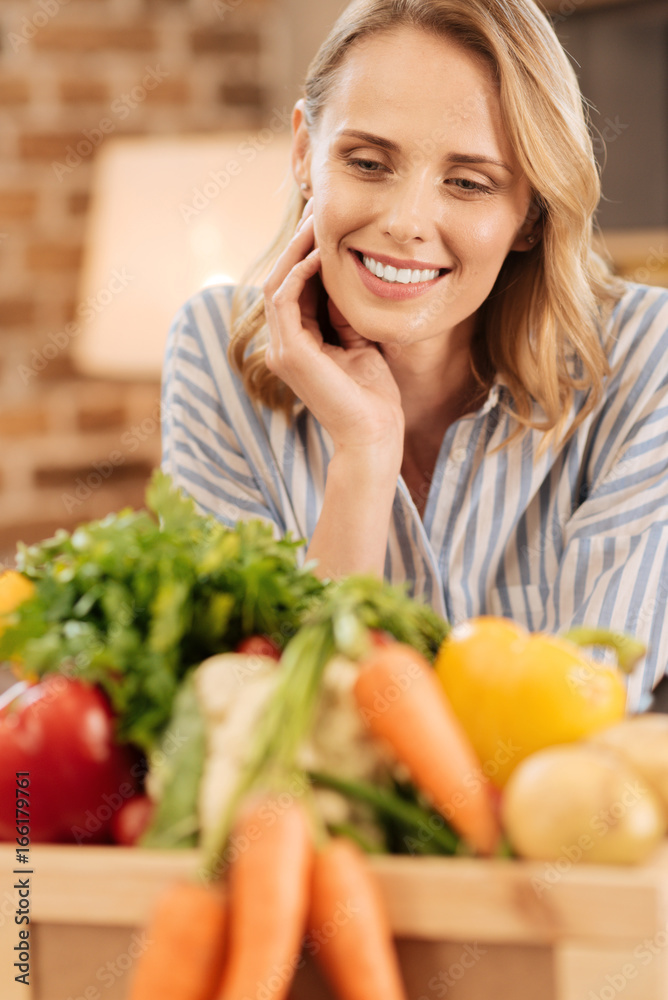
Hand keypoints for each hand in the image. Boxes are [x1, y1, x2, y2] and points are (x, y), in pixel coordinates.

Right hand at [263, 201, 403, 462]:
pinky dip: (300, 272)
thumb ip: (345, 311)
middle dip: (298, 241)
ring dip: (296, 249)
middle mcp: (281, 345)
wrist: (374, 434)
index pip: (295, 287)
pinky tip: (321, 253)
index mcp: (297, 344)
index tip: (326, 221)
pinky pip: (285, 299)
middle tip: (317, 206)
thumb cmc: (374, 395)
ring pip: (277, 283)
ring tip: (317, 220)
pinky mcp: (289, 353)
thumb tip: (343, 273)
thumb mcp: (361, 340)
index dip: (307, 252)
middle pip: (280, 279)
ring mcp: (280, 350)